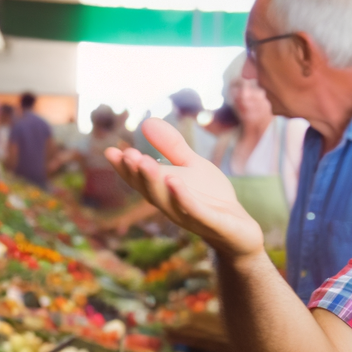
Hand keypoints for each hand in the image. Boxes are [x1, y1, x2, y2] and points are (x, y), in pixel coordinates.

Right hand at [104, 118, 263, 260]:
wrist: (240, 230)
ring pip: (166, 201)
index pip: (140, 181)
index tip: (111, 152)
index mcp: (163, 192)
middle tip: (127, 155)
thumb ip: (171, 146)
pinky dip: (182, 197)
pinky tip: (174, 181)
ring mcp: (189, 216)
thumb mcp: (192, 165)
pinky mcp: (211, 223)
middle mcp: (170, 206)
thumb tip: (146, 122)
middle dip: (137, 174)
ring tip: (144, 162)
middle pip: (149, 191)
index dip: (125, 169)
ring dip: (154, 183)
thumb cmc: (211, 197)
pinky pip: (195, 211)